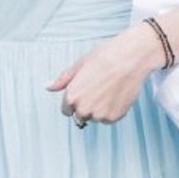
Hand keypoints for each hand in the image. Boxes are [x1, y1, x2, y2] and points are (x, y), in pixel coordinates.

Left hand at [47, 22, 163, 123]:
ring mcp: (99, 114)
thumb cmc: (105, 57)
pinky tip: (115, 96)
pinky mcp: (114, 117)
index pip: (66, 110)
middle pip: (80, 116)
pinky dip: (111, 111)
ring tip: (108, 91)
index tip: (83, 94)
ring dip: (99, 110)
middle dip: (86, 106)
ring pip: (95, 118)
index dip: (74, 102)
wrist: (129, 59)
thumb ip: (63, 80)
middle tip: (97, 91)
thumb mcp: (79, 65)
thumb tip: (49, 87)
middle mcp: (83, 108)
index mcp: (71, 96)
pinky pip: (109, 119)